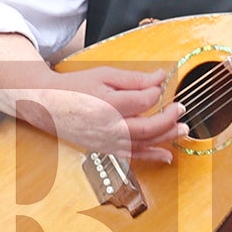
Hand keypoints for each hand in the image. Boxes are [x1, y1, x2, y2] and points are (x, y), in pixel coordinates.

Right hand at [17, 66, 185, 162]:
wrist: (48, 104)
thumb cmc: (74, 87)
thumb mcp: (105, 75)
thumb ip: (135, 79)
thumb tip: (160, 77)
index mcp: (109, 104)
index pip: (145, 100)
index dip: (156, 91)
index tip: (159, 83)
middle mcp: (110, 126)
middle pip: (149, 126)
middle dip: (170, 118)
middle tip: (181, 108)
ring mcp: (107, 141)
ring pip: (144, 142)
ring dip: (167, 137)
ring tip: (183, 130)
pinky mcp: (105, 149)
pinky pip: (133, 155)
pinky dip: (151, 156)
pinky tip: (167, 156)